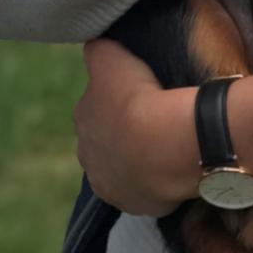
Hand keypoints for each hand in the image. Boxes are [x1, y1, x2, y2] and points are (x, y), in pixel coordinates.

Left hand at [74, 39, 197, 215]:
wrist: (164, 142)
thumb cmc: (137, 94)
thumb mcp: (109, 55)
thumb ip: (97, 50)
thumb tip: (94, 48)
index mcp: (82, 118)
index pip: (95, 105)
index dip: (117, 99)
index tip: (138, 93)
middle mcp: (87, 155)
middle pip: (106, 139)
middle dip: (124, 131)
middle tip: (153, 118)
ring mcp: (110, 185)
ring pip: (123, 166)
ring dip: (137, 157)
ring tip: (164, 142)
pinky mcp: (133, 204)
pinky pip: (144, 188)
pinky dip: (154, 178)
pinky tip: (171, 164)